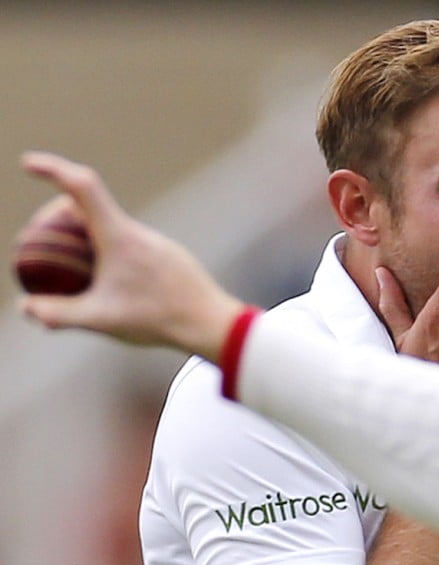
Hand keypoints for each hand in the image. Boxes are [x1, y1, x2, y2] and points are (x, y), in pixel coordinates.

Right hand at [16, 151, 243, 360]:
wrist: (210, 323)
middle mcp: (138, 232)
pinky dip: (106, 251)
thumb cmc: (158, 320)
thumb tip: (25, 307)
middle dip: (57, 212)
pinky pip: (128, 244)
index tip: (29, 164)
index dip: (53, 169)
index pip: (82, 187)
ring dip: (84, 233)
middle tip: (35, 239)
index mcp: (119, 236)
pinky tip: (104, 280)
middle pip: (90, 206)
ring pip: (111, 226)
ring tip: (65, 264)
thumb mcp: (101, 320)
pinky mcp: (167, 256)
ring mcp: (155, 243)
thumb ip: (58, 314)